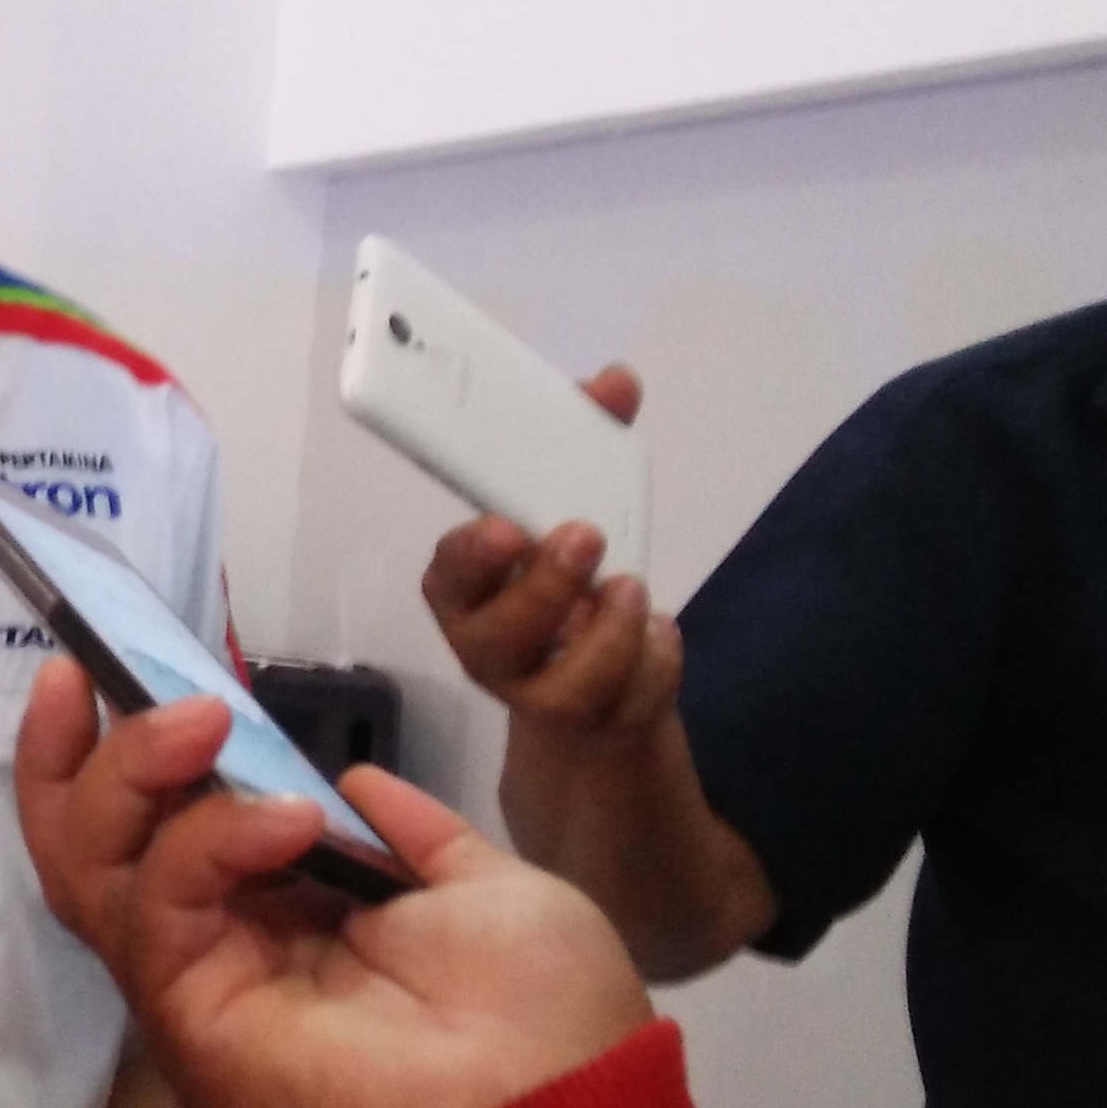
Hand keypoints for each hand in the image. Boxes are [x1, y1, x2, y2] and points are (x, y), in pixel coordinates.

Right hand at [16, 661, 650, 1107]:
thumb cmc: (546, 1021)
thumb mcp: (484, 889)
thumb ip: (409, 837)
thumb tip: (356, 785)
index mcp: (289, 926)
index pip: (167, 831)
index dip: (125, 752)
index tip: (106, 671)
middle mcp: (226, 956)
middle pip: (95, 849)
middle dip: (84, 753)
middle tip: (94, 672)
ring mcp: (200, 994)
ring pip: (95, 873)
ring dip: (130, 774)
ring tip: (203, 721)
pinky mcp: (194, 1024)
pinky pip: (157, 914)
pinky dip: (204, 842)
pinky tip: (288, 819)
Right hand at [421, 365, 679, 750]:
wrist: (596, 678)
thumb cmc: (567, 570)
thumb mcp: (572, 497)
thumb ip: (587, 435)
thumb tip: (616, 381)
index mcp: (466, 589)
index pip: (446, 577)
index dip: (470, 554)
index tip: (507, 526)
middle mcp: (490, 648)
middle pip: (497, 641)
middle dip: (543, 590)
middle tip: (587, 537)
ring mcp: (541, 696)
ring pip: (566, 689)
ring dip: (609, 635)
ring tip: (635, 590)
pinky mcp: (598, 726)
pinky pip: (630, 706)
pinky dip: (656, 662)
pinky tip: (660, 631)